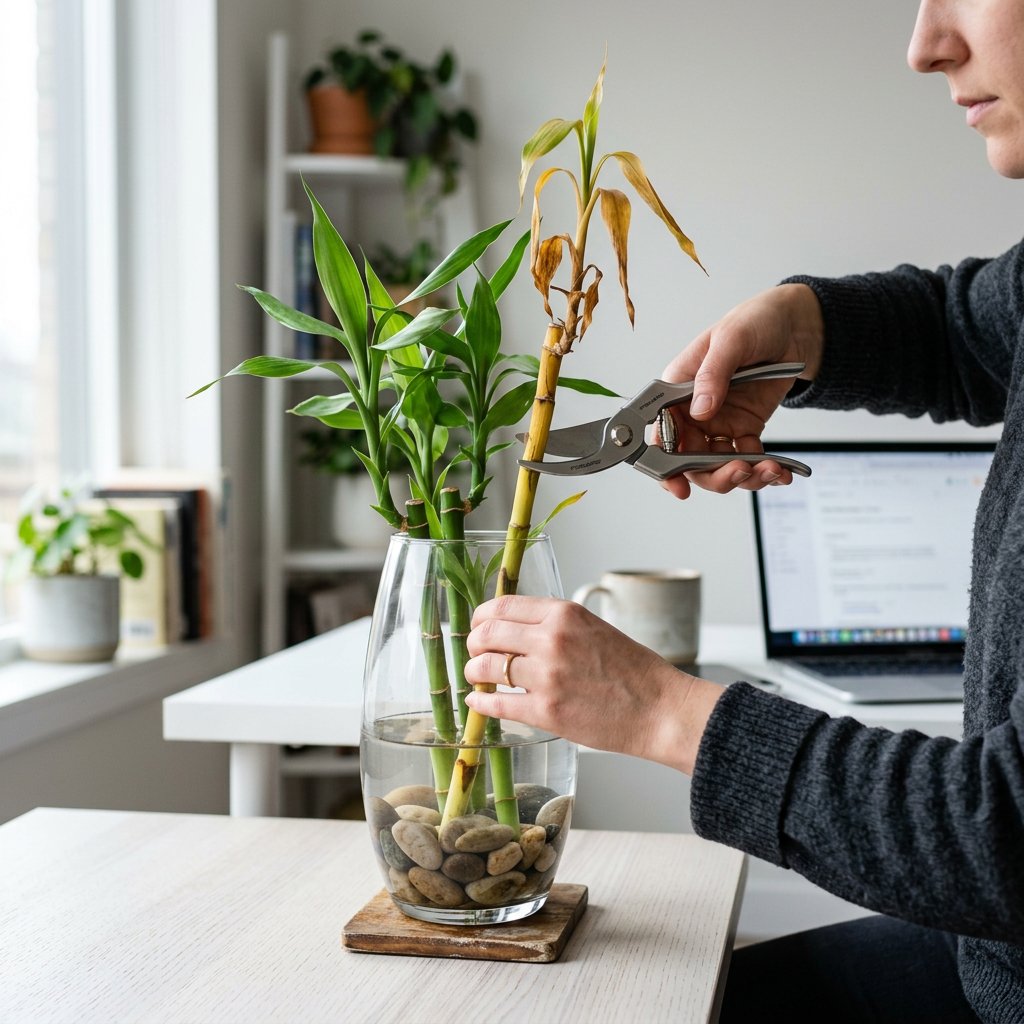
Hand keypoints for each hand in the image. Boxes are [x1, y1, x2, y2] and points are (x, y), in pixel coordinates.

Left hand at [463, 596, 723, 774]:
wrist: (659, 708)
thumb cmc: (632, 671)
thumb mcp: (593, 628)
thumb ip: (555, 625)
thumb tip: (514, 630)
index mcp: (564, 613)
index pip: (502, 606)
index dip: (482, 617)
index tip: (478, 626)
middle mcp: (551, 639)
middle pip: (487, 633)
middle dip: (473, 644)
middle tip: (474, 652)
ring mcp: (546, 675)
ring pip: (486, 667)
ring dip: (474, 671)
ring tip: (477, 676)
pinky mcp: (546, 711)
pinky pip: (496, 703)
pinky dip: (480, 702)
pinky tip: (477, 701)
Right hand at [660, 283, 823, 499]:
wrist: (793, 325)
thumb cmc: (754, 321)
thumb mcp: (731, 340)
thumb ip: (712, 375)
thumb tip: (699, 410)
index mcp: (678, 388)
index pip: (661, 432)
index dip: (665, 462)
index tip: (679, 483)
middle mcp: (693, 412)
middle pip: (689, 459)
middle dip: (712, 474)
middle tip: (739, 472)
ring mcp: (719, 423)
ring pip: (718, 465)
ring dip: (742, 476)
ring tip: (769, 470)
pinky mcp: (745, 429)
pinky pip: (748, 459)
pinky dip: (763, 470)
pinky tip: (780, 471)